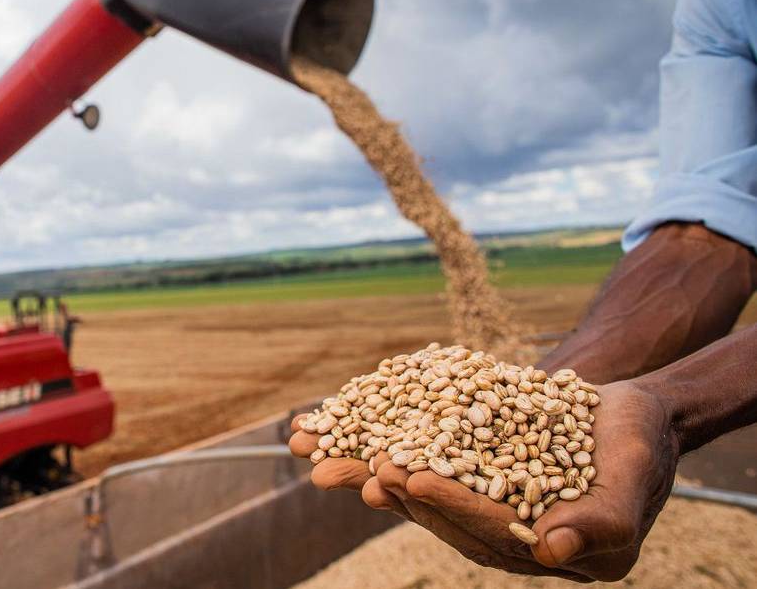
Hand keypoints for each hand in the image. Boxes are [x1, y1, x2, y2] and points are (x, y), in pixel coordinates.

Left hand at [291, 381, 678, 581]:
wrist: (630, 415)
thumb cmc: (639, 443)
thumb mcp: (633, 475)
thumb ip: (604, 519)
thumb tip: (554, 551)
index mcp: (549, 551)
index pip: (493, 534)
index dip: (452, 506)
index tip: (413, 478)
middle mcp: (511, 538)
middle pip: (446, 519)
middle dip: (400, 495)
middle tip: (359, 471)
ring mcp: (487, 508)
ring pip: (423, 495)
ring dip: (373, 477)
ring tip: (328, 462)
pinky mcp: (469, 476)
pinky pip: (422, 465)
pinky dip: (383, 450)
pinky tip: (343, 438)